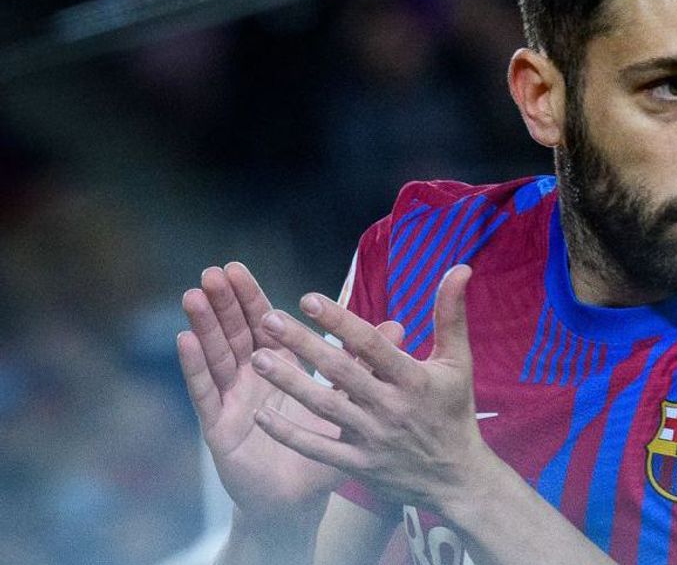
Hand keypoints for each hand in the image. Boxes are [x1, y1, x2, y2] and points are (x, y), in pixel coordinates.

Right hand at [177, 262, 402, 528]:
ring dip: (205, 325)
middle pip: (234, 332)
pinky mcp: (218, 427)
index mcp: (278, 366)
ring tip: (195, 295)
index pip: (261, 323)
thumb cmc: (321, 448)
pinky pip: (204, 393)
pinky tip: (185, 340)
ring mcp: (231, 400)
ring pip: (216, 355)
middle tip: (215, 271)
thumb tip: (398, 325)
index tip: (238, 267)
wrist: (300, 500)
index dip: (250, 296)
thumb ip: (365, 362)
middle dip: (223, 302)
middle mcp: (249, 378)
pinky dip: (194, 366)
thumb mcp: (347, 401)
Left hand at [246, 264, 488, 515]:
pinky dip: (290, 434)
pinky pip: (318, 450)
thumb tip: (460, 267)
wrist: (456, 477)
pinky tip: (262, 415)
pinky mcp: (358, 466)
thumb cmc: (454, 410)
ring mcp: (372, 438)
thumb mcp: (458, 361)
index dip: (340, 322)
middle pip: (340, 372)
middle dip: (303, 345)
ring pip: (324, 408)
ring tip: (258, 358)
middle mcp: (390, 407)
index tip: (308, 298)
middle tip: (268, 319)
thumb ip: (451, 314)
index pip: (372, 345)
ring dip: (289, 383)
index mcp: (413, 378)